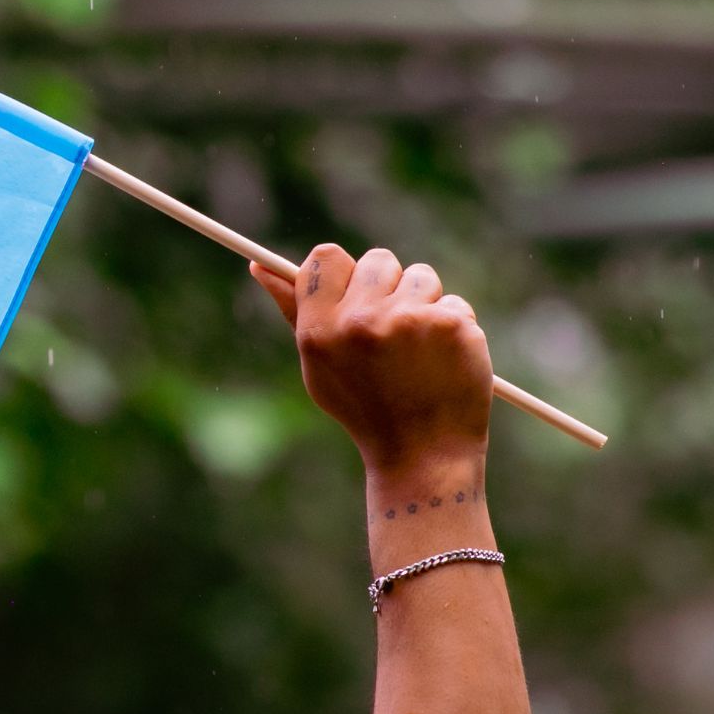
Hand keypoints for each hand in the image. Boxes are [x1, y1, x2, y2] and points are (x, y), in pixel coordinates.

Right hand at [250, 245, 492, 474]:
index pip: (326, 257)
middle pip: (377, 259)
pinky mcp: (451, 326)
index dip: (344, 272)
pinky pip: (454, 303)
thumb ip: (295, 311)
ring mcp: (409, 320)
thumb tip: (259, 266)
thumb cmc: (366, 408)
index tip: (355, 292)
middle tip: (392, 334)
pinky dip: (453, 329)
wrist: (423, 456)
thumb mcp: (320, 364)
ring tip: (419, 351)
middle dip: (389, 288)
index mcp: (320, 330)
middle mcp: (361, 321)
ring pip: (421, 276)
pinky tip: (445, 363)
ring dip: (424, 304)